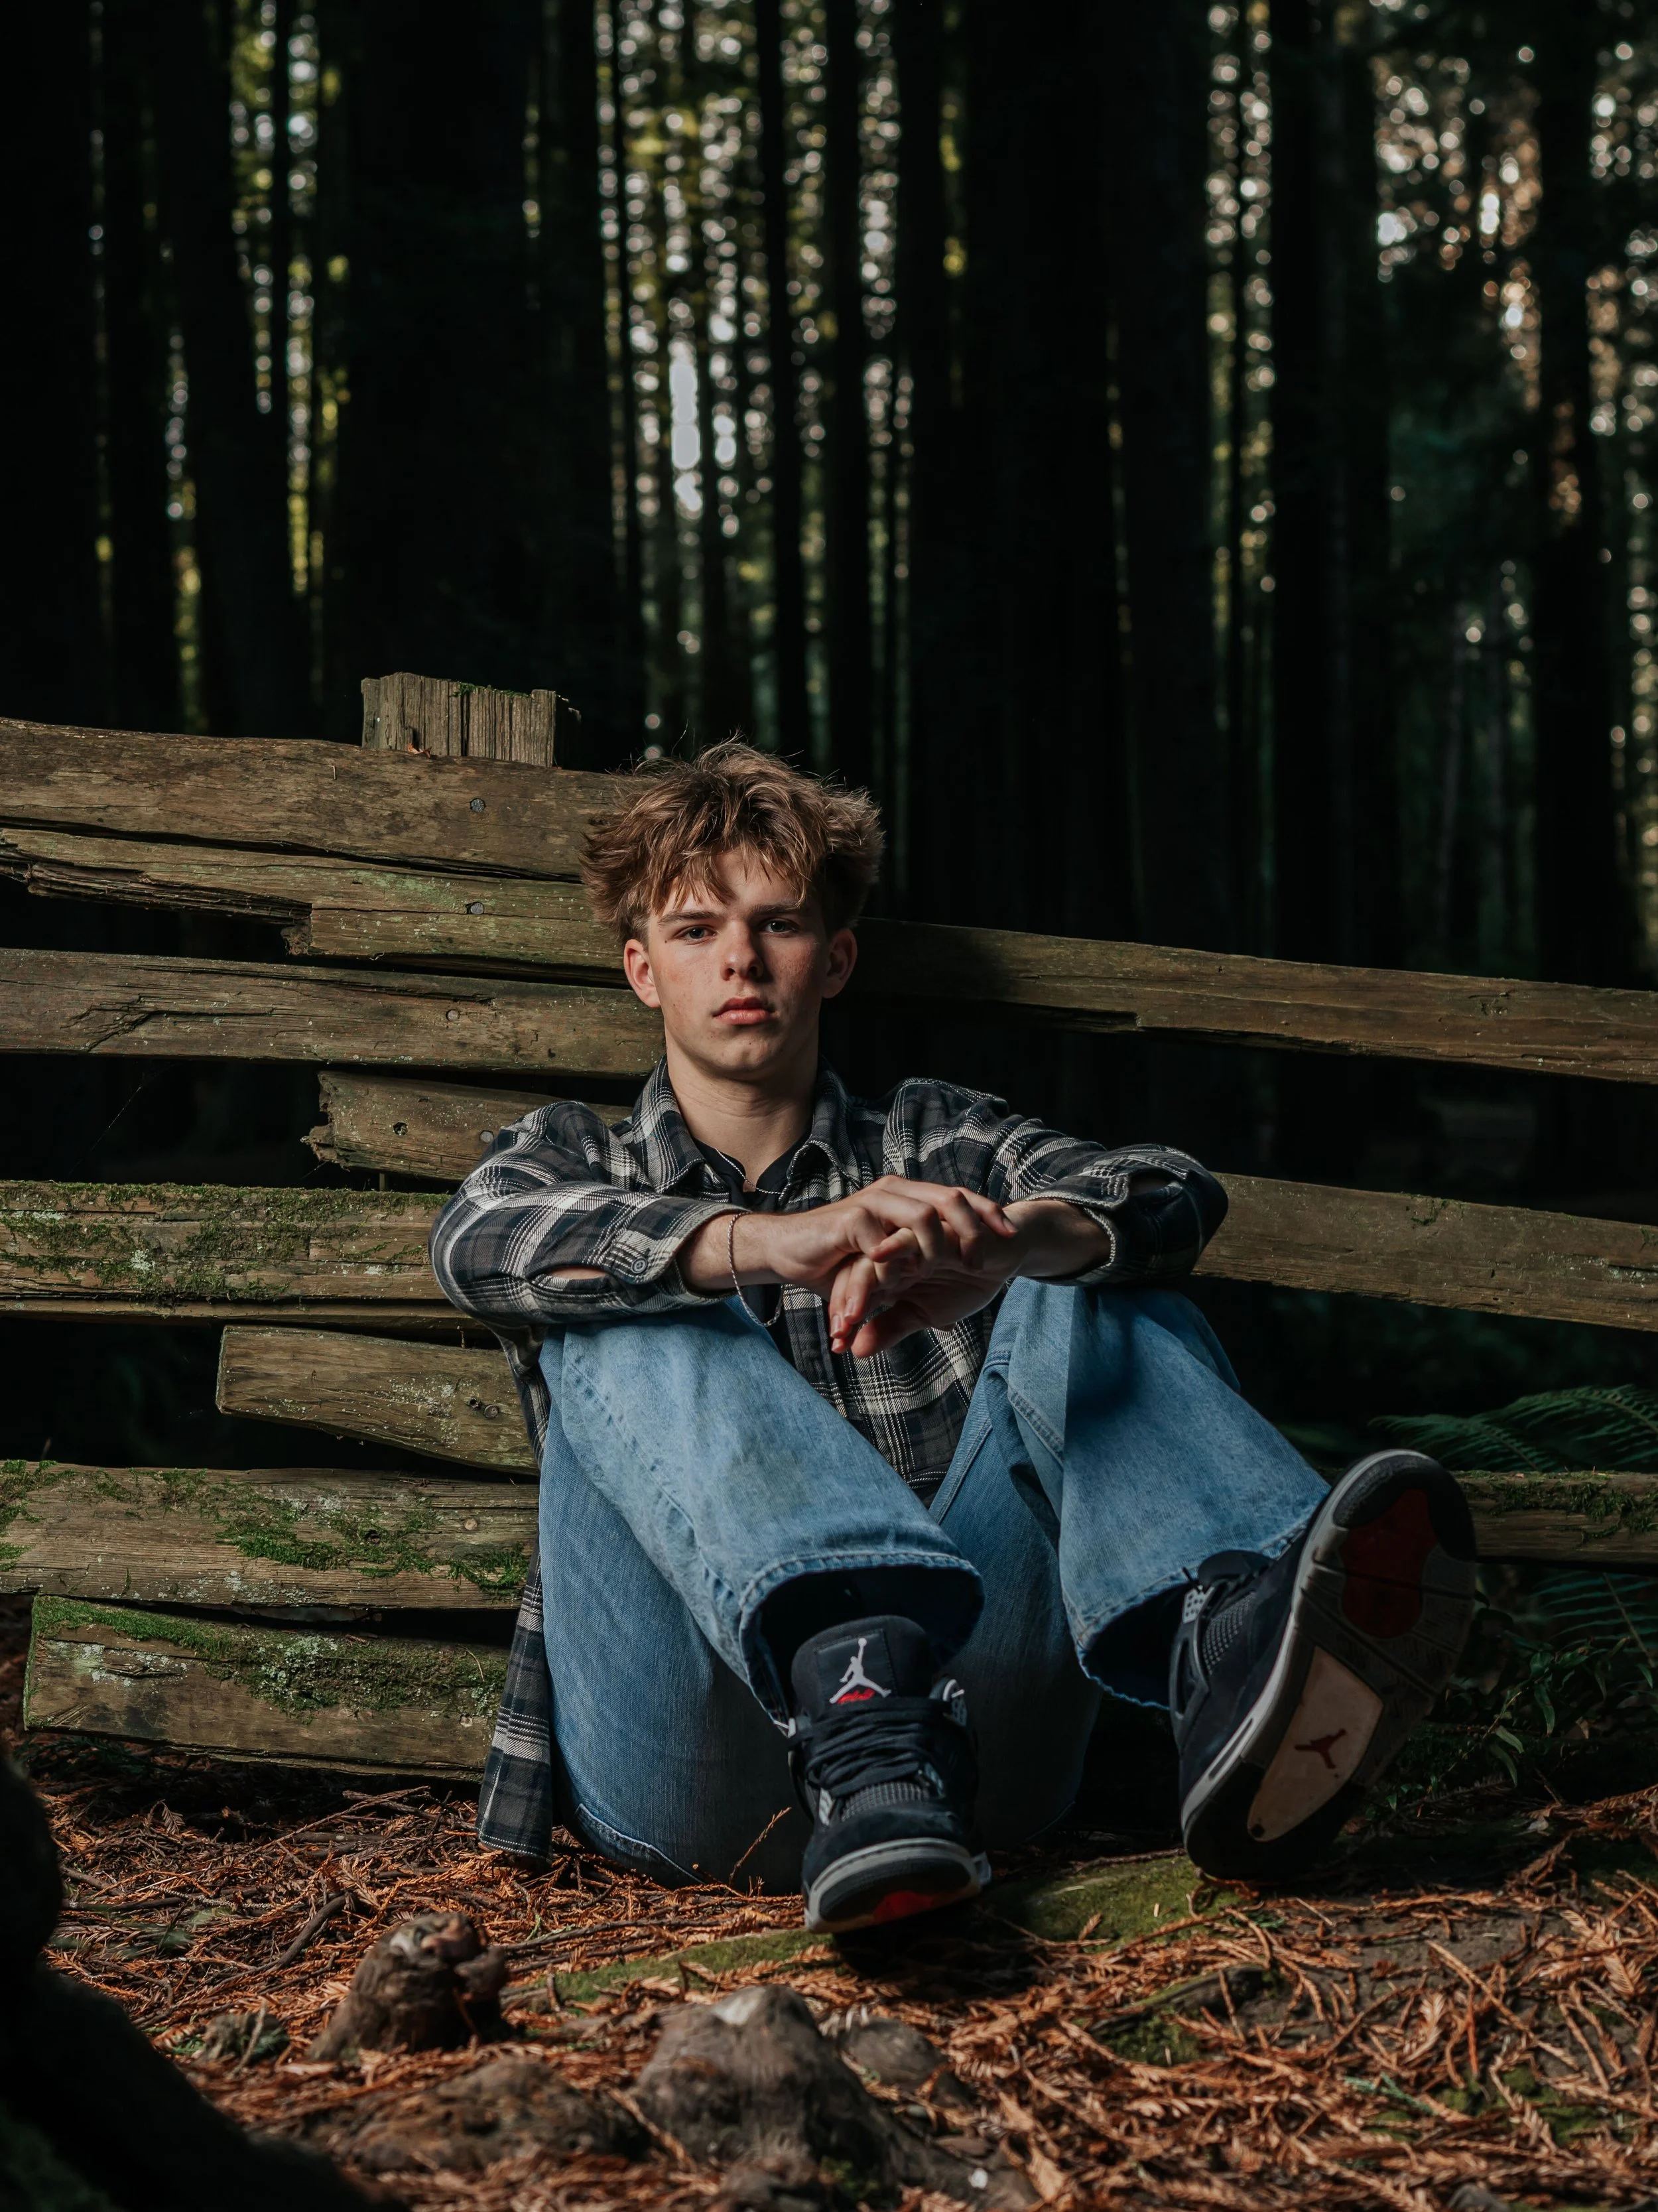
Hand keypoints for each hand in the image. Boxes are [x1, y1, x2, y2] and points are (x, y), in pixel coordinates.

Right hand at [680, 1176, 1016, 1319]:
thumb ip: (916, 1280)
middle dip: (975, 1228)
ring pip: (924, 1215)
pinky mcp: (851, 1221)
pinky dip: (902, 1260)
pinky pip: (888, 1238)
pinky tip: (908, 1278)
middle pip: (950, 1198)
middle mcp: (894, 1192)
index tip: (1011, 1238)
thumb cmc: (836, 1263)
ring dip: (943, 1246)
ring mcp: (873, 1203)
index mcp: (907, 1198)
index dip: (988, 1213)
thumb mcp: (887, 1274)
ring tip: (951, 1270)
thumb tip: (952, 1312)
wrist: (787, 1254)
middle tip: (987, 1260)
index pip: (957, 1197)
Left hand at [828, 1198, 1113, 1356]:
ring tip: (852, 1316)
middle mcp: (893, 1252)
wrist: (1006, 1256)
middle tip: (840, 1332)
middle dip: (845, 1303)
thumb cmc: (966, 1280)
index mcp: (888, 1269)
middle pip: (856, 1272)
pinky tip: (881, 1257)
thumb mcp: (925, 1312)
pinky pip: (910, 1233)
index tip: (838, 1344)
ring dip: (861, 1287)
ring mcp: (911, 1238)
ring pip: (875, 1258)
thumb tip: (856, 1351)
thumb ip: (891, 1327)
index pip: (855, 1289)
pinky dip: (895, 1247)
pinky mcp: (934, 1224)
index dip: (845, 1317)